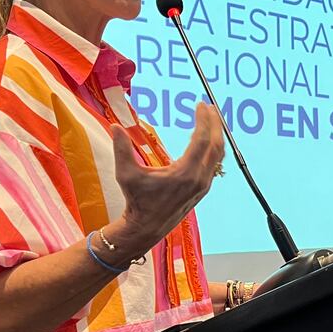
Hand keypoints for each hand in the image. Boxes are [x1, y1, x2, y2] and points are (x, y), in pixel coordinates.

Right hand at [110, 102, 225, 255]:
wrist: (147, 226)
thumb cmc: (137, 201)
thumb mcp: (126, 174)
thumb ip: (121, 149)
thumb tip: (114, 126)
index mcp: (185, 173)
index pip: (201, 139)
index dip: (202, 120)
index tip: (200, 105)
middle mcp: (199, 178)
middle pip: (215, 145)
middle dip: (214, 123)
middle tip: (209, 107)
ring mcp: (204, 184)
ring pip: (218, 155)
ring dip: (217, 135)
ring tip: (212, 119)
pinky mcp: (203, 188)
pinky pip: (214, 164)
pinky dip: (213, 148)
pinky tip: (208, 140)